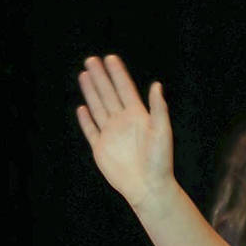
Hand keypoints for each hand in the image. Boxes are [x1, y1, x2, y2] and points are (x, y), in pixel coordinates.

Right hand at [77, 55, 173, 211]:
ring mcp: (111, 135)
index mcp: (138, 117)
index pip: (125, 90)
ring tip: (84, 75)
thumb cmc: (160, 162)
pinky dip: (86, 120)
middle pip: (108, 94)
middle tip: (91, 60)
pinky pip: (91, 131)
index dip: (117, 74)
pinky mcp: (101, 149)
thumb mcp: (163, 132)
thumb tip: (156, 86)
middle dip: (100, 77)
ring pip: (98, 108)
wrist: (149, 188)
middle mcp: (123, 123)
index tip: (110, 58)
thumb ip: (158, 108)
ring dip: (91, 92)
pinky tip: (82, 108)